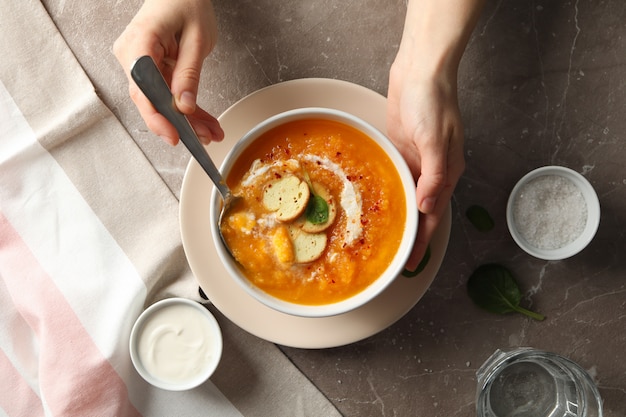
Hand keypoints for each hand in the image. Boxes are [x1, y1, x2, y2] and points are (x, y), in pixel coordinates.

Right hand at [113, 0, 223, 144]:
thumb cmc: (187, 2)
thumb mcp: (197, 39)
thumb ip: (189, 74)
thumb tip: (185, 106)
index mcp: (140, 43)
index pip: (143, 90)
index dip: (158, 118)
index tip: (175, 136)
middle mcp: (132, 55)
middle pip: (151, 100)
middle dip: (180, 124)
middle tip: (205, 138)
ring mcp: (138, 62)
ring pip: (159, 101)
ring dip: (186, 119)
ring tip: (211, 132)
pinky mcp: (149, 67)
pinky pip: (164, 93)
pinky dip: (184, 107)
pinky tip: (203, 121)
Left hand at [387, 62, 464, 268]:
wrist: (420, 71)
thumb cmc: (431, 101)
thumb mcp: (434, 140)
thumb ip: (434, 174)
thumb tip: (428, 206)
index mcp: (446, 173)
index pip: (433, 216)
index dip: (423, 241)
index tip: (412, 264)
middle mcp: (433, 171)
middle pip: (420, 212)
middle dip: (411, 236)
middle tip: (393, 258)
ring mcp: (416, 161)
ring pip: (408, 197)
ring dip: (399, 217)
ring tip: (384, 238)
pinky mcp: (402, 150)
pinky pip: (397, 179)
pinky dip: (391, 194)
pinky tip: (379, 204)